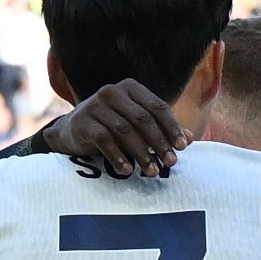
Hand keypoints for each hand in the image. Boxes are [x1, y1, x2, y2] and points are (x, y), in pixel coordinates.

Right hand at [29, 79, 184, 176]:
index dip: (172, 127)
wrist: (71, 131)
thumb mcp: (136, 125)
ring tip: (152, 171)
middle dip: (159, 143)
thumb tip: (189, 139)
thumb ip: (162, 129)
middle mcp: (112, 92)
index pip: (157, 107)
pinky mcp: (82, 122)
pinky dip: (118, 156)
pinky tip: (127, 170)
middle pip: (142, 119)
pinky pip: (104, 140)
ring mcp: (95, 105)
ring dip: (141, 153)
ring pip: (124, 131)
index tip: (183, 147)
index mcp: (130, 88)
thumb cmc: (110, 125)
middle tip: (170, 163)